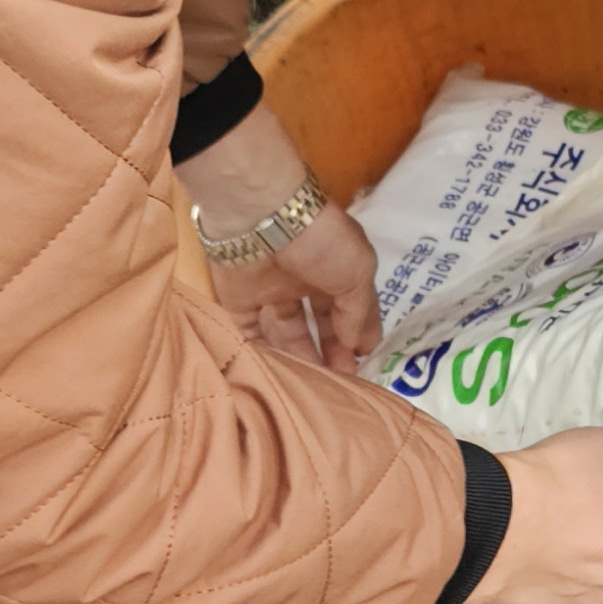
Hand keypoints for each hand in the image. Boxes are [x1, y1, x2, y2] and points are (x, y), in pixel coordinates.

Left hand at [180, 106, 380, 367]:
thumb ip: (357, 313)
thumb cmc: (320, 240)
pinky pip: (249, 332)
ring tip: (311, 388)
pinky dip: (261, 353)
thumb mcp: (358, 272)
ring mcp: (271, 289)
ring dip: (299, 357)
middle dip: (331, 352)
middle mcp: (306, 279)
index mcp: (339, 267)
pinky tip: (276, 376)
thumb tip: (355, 346)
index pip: (353, 307)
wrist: (260, 216)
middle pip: (320, 323)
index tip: (364, 366)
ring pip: (287, 331)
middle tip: (339, 385)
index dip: (360, 335)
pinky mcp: (238, 299)